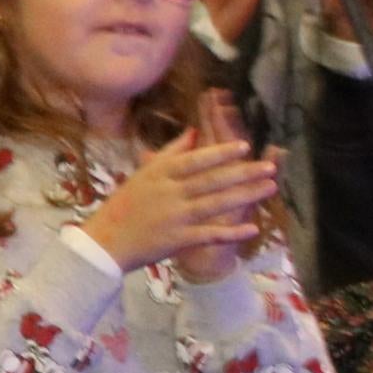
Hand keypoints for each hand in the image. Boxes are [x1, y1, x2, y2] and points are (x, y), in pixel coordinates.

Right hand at [76, 132, 280, 278]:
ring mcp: (173, 218)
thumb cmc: (125, 205)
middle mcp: (168, 194)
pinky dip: (230, 233)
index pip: (194, 161)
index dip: (220, 153)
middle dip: (243, 173)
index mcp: (160, 175)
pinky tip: (253, 228)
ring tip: (270, 188)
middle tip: (270, 167)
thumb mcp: (144, 174)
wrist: (103, 243)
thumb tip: (195, 129)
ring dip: (245, 196)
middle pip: (210, 181)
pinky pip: (208, 235)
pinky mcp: (176, 240)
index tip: (245, 146)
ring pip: (214, 205)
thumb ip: (171, 152)